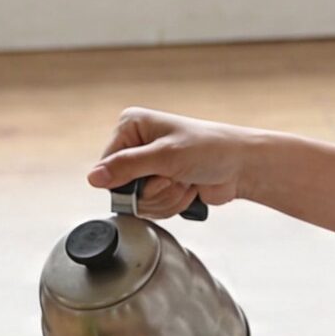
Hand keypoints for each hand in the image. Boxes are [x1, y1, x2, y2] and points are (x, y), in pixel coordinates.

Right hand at [88, 109, 261, 217]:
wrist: (241, 166)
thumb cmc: (210, 149)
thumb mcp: (165, 156)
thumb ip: (126, 167)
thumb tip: (93, 178)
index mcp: (131, 126)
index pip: (106, 166)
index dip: (128, 180)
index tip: (154, 173)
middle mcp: (137, 145)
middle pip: (122, 189)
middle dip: (153, 191)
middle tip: (174, 177)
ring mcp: (150, 168)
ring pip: (140, 202)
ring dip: (166, 197)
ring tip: (185, 181)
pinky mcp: (162, 185)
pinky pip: (154, 208)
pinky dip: (173, 203)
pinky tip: (189, 189)